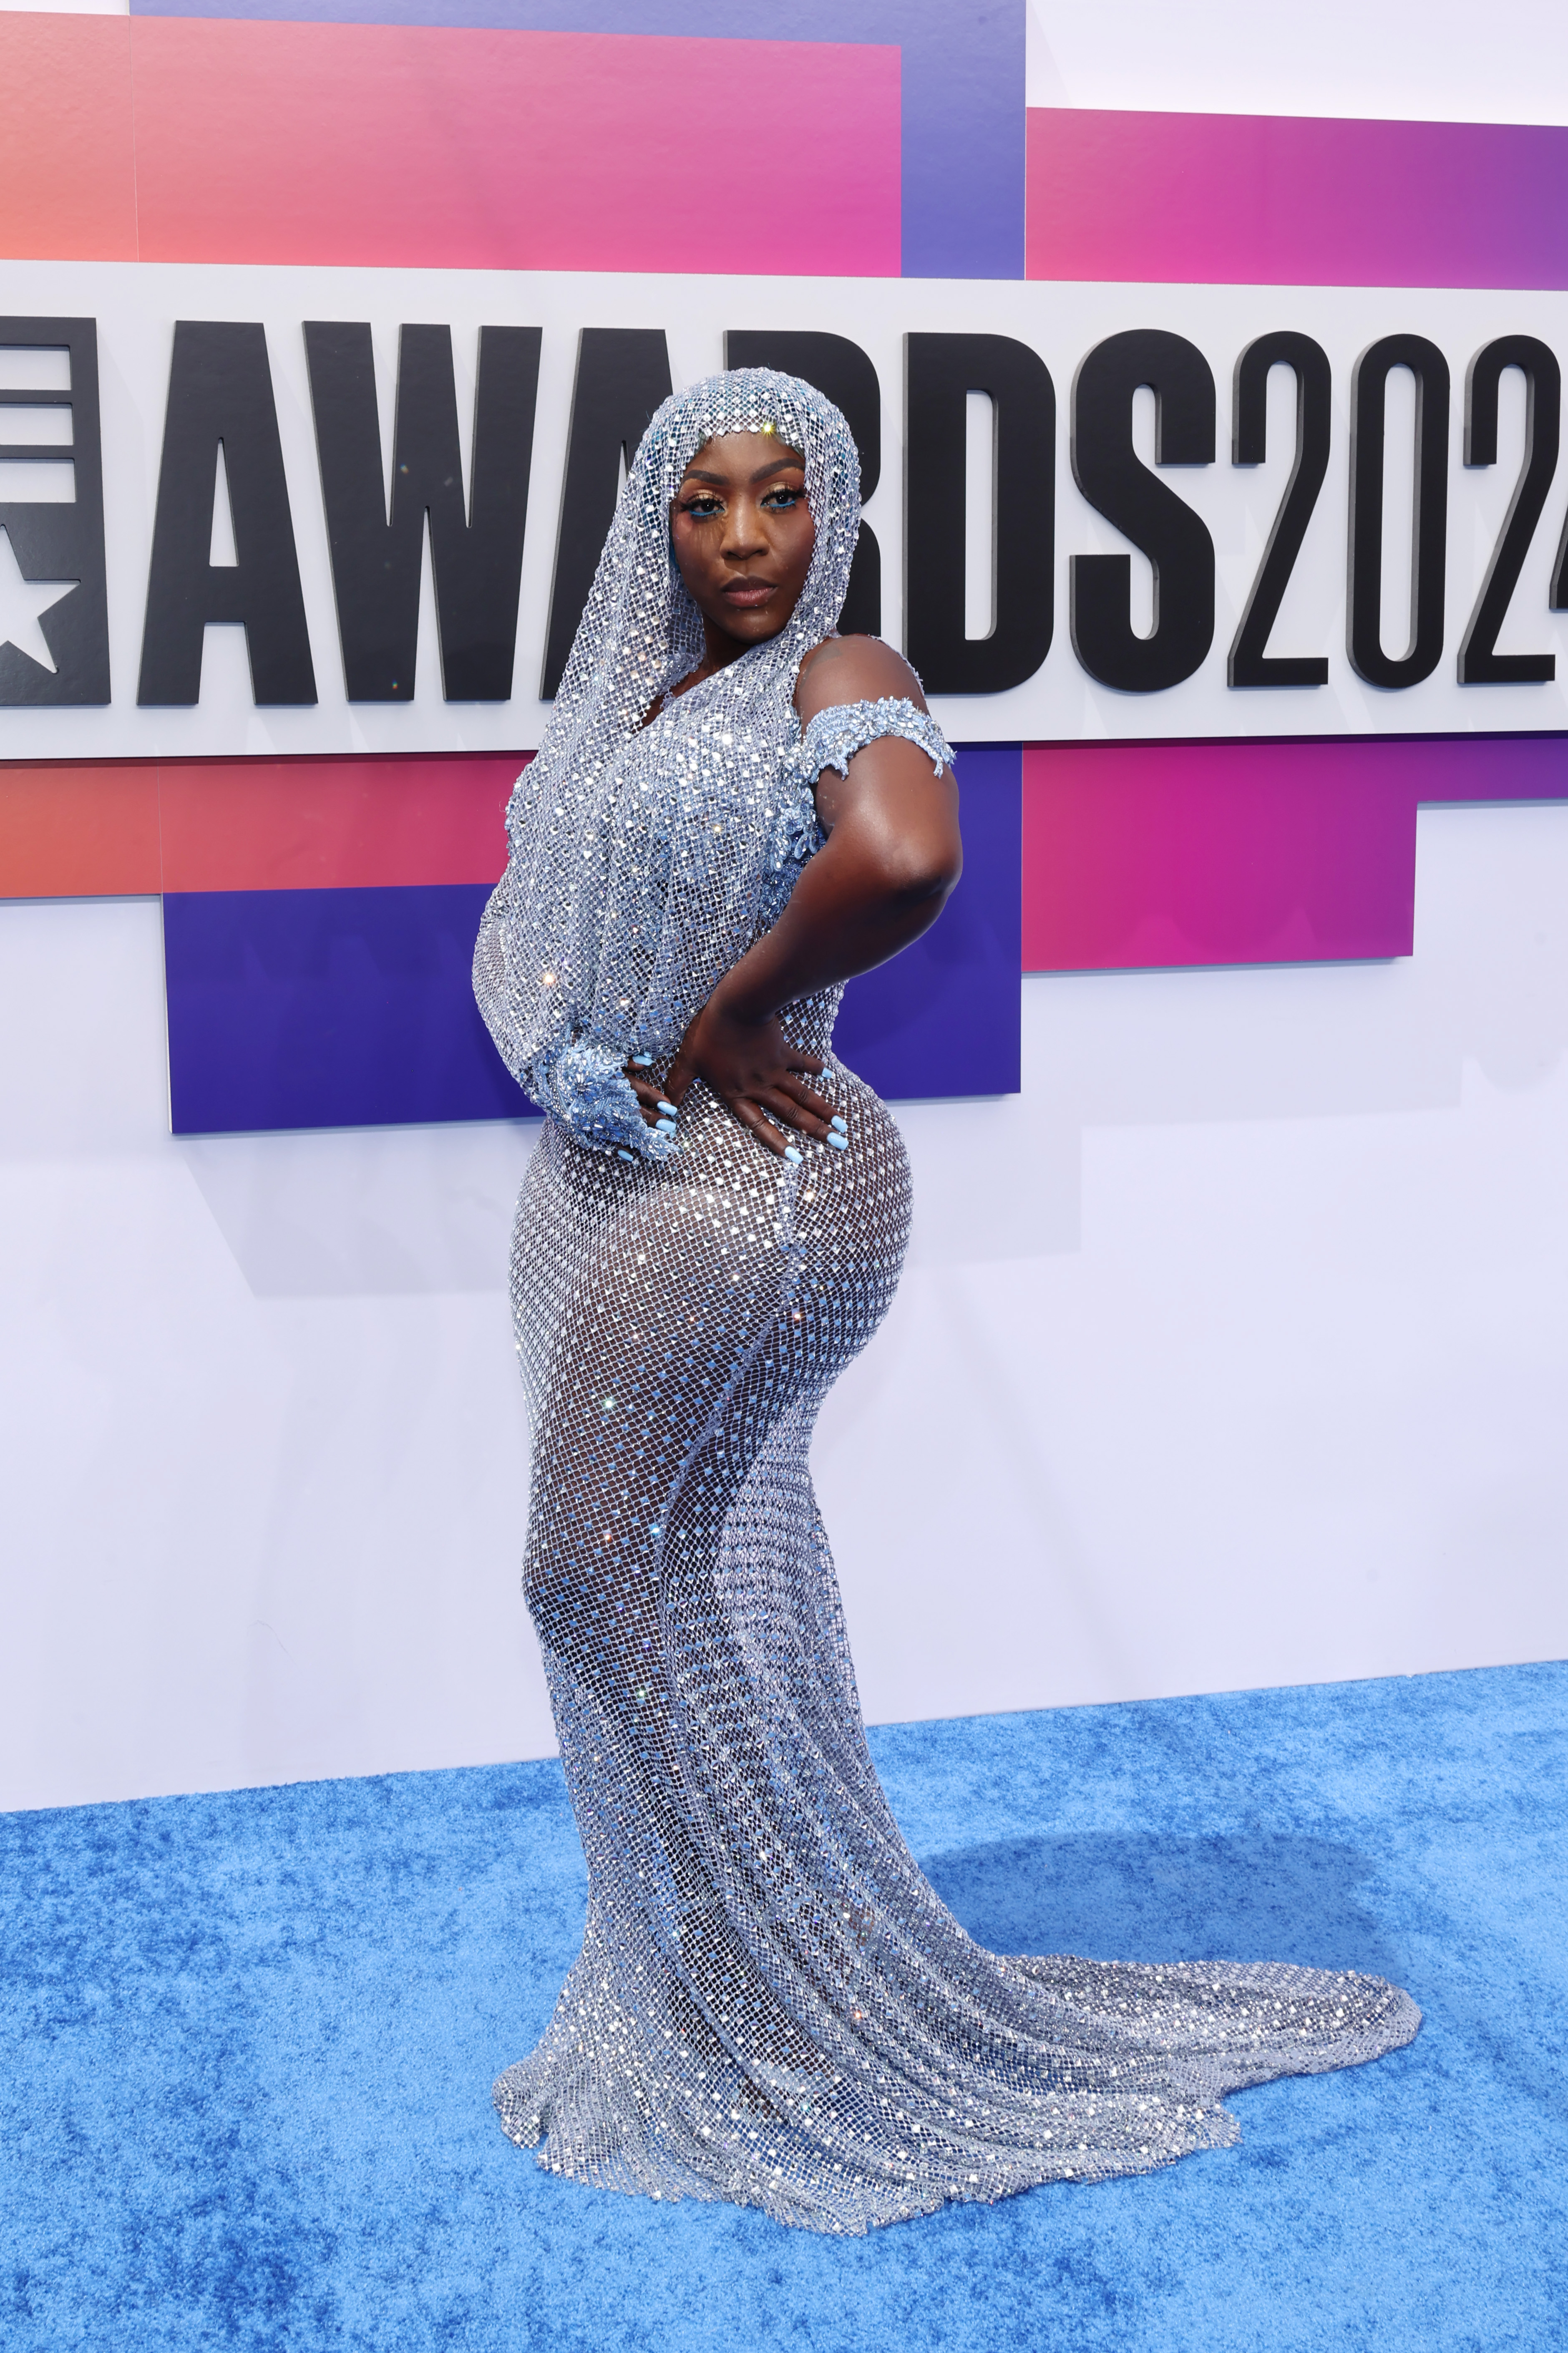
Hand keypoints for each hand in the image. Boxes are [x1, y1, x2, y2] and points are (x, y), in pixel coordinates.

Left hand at [628, 998, 834, 1156]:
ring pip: (802, 1095)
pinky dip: (814, 1068)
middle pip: (790, 1114)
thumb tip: (666, 1107)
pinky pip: (801, 1063)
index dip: (777, 1142)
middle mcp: (759, 1086)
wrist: (736, 1005)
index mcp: (736, 1093)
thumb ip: (678, 1085)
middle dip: (815, 1131)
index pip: (758, 1124)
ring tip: (841, 1124)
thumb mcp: (687, 1061)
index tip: (797, 1158)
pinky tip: (827, 1075)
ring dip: (823, 1109)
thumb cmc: (708, 1033)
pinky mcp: (782, 1052)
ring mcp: (773, 1070)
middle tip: (838, 1143)